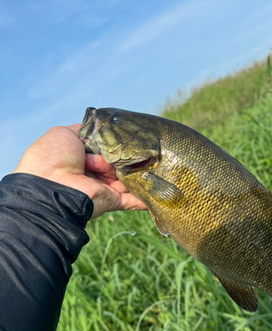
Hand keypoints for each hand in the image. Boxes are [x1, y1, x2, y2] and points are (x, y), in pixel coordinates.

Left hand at [13, 124, 146, 218]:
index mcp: (79, 158)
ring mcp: (102, 187)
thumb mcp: (65, 134)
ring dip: (135, 170)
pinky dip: (144, 198)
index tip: (123, 136)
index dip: (111, 142)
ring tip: (150, 160)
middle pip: (116, 161)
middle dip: (122, 154)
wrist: (53, 185)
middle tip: (127, 148)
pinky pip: (132, 199)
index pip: (103, 148)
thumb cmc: (55, 156)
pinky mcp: (111, 200)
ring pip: (125, 176)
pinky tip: (159, 192)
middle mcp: (91, 173)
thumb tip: (98, 130)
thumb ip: (83, 131)